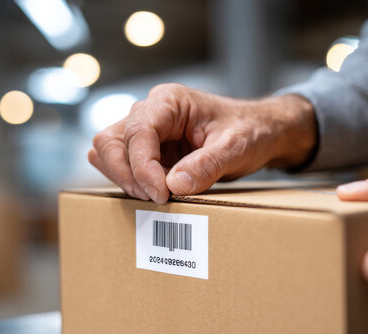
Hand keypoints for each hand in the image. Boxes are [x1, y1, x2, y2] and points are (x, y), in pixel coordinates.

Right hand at [88, 83, 316, 202]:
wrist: (260, 133)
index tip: (160, 194)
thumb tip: (174, 185)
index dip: (142, 167)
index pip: (138, 132)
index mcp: (169, 101)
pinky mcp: (147, 149)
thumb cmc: (250, 131)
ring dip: (123, 178)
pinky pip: (121, 164)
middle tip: (154, 198)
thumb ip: (207, 165)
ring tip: (155, 196)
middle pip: (110, 141)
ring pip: (107, 152)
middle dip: (125, 173)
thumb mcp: (236, 147)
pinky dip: (129, 181)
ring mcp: (145, 130)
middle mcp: (150, 111)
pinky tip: (154, 192)